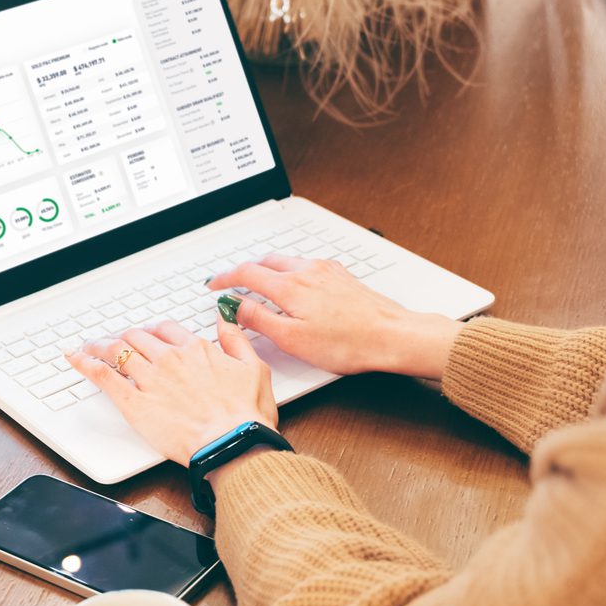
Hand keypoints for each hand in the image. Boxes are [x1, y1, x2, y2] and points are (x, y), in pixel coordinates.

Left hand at [68, 320, 276, 466]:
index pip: (166, 329)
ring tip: (89, 346)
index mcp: (197, 350)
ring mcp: (151, 379)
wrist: (232, 444)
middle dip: (124, 337)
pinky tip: (75, 358)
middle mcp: (171, 359)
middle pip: (138, 337)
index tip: (146, 335)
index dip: (152, 330)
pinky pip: (104, 376)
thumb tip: (227, 316)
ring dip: (100, 345)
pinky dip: (86, 363)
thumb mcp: (254, 368)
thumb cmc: (245, 416)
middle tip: (115, 342)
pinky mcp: (135, 403)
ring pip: (118, 350)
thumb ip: (237, 339)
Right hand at [209, 255, 462, 378]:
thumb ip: (260, 320)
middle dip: (245, 271)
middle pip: (266, 262)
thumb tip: (236, 307)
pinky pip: (307, 266)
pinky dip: (291, 272)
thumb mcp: (293, 340)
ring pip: (287, 262)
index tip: (214, 286)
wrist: (392, 335)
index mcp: (290, 286)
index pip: (246, 273)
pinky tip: (297, 288)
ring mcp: (326, 271)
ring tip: (261, 286)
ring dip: (268, 270)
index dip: (224, 279)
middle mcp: (307, 271)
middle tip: (233, 285)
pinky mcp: (342, 277)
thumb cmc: (348, 343)